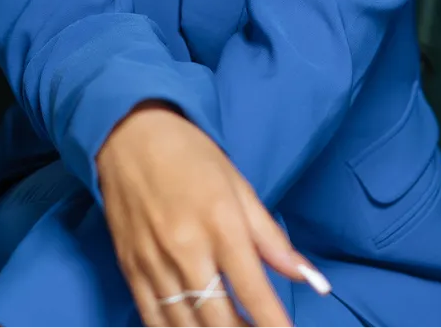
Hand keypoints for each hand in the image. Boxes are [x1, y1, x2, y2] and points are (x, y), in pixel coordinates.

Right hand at [96, 101, 330, 327]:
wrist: (129, 131)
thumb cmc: (190, 155)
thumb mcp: (238, 186)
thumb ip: (272, 238)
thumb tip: (312, 279)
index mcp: (220, 223)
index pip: (254, 292)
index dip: (275, 326)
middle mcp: (186, 248)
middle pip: (219, 321)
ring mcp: (153, 261)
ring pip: (184, 326)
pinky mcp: (129, 267)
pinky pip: (151, 317)